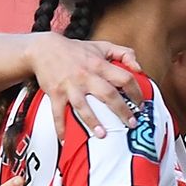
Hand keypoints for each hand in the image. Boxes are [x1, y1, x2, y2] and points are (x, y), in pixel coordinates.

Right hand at [29, 35, 143, 138]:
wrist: (44, 48)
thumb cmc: (76, 50)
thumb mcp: (102, 46)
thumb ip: (124, 53)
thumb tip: (139, 68)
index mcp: (100, 65)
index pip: (124, 78)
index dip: (136, 92)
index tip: (141, 104)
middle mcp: (86, 76)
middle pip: (108, 94)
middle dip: (122, 110)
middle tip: (132, 124)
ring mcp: (70, 86)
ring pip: (83, 106)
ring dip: (93, 121)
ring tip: (103, 135)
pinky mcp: (55, 93)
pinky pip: (57, 112)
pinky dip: (60, 127)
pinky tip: (64, 139)